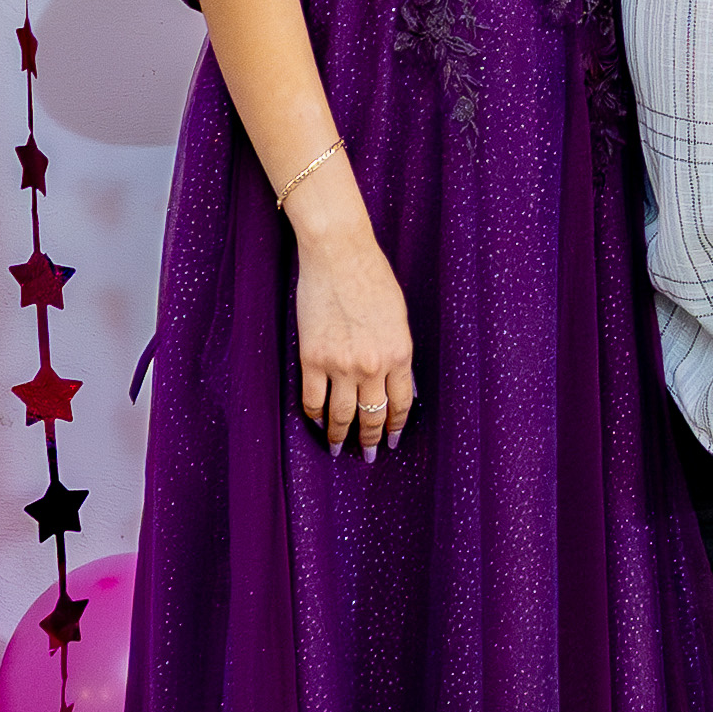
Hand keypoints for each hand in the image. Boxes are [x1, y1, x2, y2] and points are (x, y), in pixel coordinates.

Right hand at [293, 217, 415, 453]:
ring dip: (340, 436)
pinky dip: (314, 415)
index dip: (394, 426)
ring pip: (341, 415)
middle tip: (366, 455)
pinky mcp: (312, 358)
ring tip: (338, 448)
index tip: (390, 440)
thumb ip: (397, 351)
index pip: (400, 404)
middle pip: (372, 415)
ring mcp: (340, 364)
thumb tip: (396, 382)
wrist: (339, 256)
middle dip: (369, 440)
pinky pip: (312, 399)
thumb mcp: (398, 318)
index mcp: (399, 354)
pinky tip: (316, 421)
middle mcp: (372, 365)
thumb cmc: (372, 278)